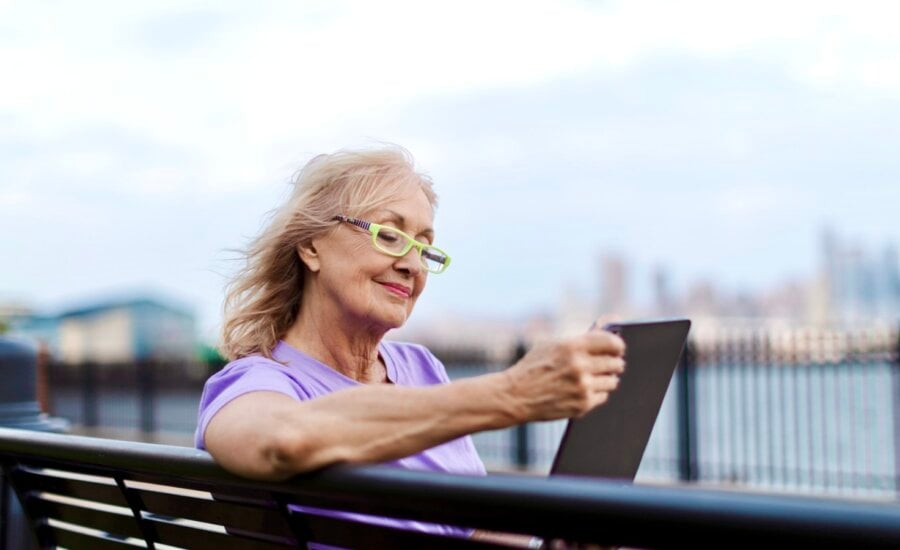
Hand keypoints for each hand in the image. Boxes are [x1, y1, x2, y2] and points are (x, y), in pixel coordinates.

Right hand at [501, 321, 625, 422]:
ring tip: (592, 377)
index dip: (618, 345)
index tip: (617, 348)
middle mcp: (580, 366)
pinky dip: (596, 392)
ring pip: (612, 381)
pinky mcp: (582, 405)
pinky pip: (603, 396)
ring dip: (605, 378)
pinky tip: (582, 389)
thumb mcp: (553, 344)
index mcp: (572, 346)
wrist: (515, 395)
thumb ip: (583, 335)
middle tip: (606, 363)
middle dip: (613, 362)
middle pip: (616, 363)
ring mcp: (582, 387)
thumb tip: (610, 321)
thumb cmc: (534, 366)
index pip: (612, 342)